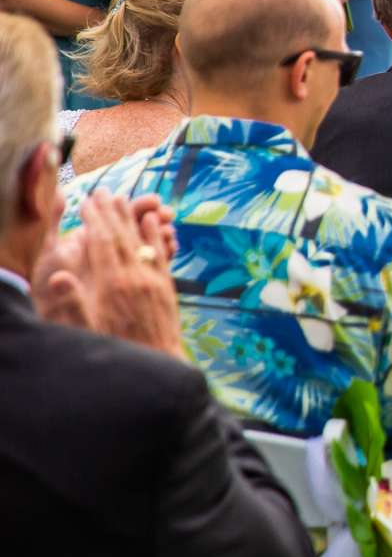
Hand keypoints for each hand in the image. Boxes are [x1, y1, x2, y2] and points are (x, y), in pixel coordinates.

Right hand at [33, 190, 183, 357]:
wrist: (156, 365)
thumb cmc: (115, 351)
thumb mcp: (86, 332)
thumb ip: (72, 305)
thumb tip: (60, 278)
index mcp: (113, 285)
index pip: (102, 242)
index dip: (94, 219)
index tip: (86, 201)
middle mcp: (136, 277)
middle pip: (122, 236)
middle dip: (111, 212)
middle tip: (103, 191)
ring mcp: (154, 281)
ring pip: (142, 241)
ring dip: (133, 217)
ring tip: (124, 198)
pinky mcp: (166, 288)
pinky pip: (161, 254)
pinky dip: (157, 235)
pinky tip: (155, 221)